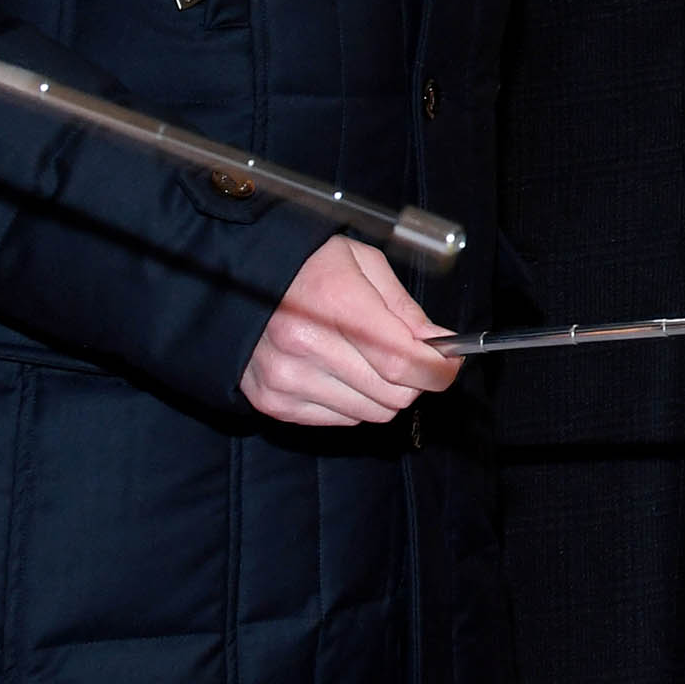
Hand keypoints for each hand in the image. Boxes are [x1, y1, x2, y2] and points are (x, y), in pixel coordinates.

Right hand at [241, 236, 460, 425]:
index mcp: (335, 303)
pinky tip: (336, 370)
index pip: (403, 361)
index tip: (449, 363)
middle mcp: (306, 345)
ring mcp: (285, 378)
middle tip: (409, 358)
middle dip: (414, 381)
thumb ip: (404, 308)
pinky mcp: (271, 401)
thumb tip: (439, 343)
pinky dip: (350, 401)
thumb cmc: (307, 265)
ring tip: (365, 360)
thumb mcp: (362, 263)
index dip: (438, 370)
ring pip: (369, 413)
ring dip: (381, 393)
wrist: (235, 280)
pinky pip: (338, 420)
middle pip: (392, 395)